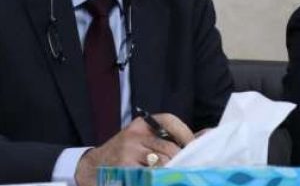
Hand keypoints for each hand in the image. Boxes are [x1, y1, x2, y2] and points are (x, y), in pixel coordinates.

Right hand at [75, 113, 194, 185]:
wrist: (93, 167)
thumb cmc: (126, 154)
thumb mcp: (144, 140)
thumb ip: (171, 138)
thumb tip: (206, 135)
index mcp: (142, 124)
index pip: (169, 120)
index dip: (185, 133)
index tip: (193, 146)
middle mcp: (134, 134)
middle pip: (169, 147)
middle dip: (180, 160)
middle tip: (185, 168)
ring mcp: (128, 151)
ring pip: (162, 162)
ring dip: (169, 171)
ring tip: (171, 175)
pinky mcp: (124, 167)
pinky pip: (151, 174)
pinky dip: (158, 178)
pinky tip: (158, 179)